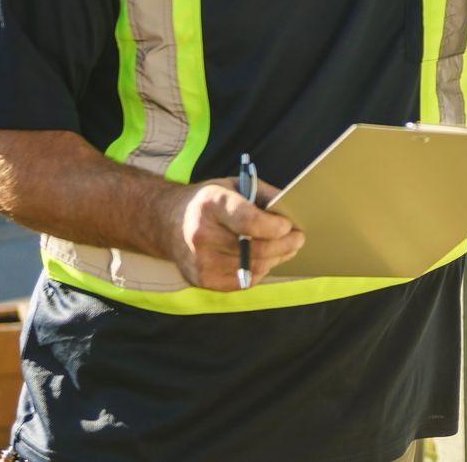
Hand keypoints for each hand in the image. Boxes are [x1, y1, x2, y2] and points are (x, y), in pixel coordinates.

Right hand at [163, 176, 304, 290]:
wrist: (168, 223)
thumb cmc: (209, 202)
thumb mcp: (233, 185)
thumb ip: (262, 194)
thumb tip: (291, 209)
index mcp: (210, 204)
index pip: (247, 221)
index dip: (273, 226)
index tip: (289, 225)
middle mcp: (201, 234)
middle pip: (254, 248)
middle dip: (283, 245)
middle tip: (298, 239)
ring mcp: (200, 261)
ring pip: (252, 267)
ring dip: (276, 259)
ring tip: (287, 249)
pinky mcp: (202, 280)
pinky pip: (242, 281)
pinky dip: (259, 271)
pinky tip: (265, 260)